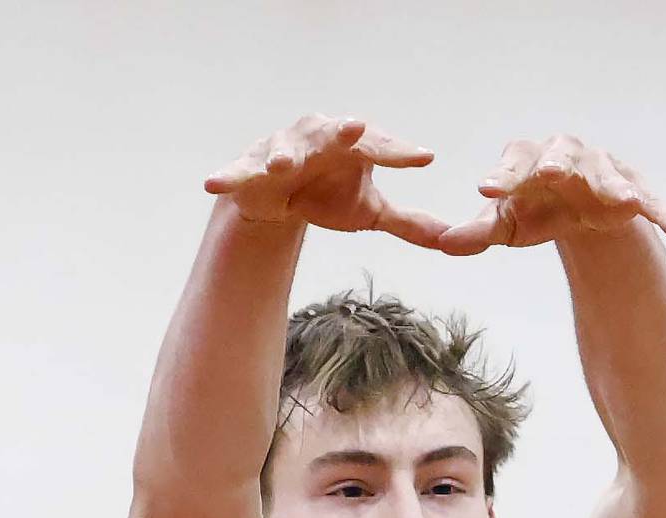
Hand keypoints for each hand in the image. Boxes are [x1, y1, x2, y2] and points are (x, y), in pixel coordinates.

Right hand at [204, 114, 448, 248]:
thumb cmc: (328, 195)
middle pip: (332, 132)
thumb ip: (409, 223)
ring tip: (285, 166)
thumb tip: (453, 239)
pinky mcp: (248, 168)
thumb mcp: (370, 212)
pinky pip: (237, 171)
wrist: (277, 200)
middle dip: (340, 131)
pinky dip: (226, 176)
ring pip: (284, 148)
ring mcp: (281, 150)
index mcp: (351, 145)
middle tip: (356, 129)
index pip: (380, 147)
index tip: (425, 159)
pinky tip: (212, 182)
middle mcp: (317, 138)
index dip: (400, 153)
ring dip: (284, 155)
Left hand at [435, 135, 665, 256]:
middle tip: (549, 172)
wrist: (579, 213)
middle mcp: (565, 157)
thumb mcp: (505, 227)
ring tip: (620, 199)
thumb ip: (476, 234)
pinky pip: (649, 198)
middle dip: (556, 161)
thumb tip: (440, 243)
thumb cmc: (536, 211)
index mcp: (528, 162)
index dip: (501, 174)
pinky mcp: (633, 190)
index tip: (486, 190)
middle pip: (560, 154)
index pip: (512, 162)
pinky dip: (661, 210)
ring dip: (613, 182)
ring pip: (606, 171)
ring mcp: (602, 170)